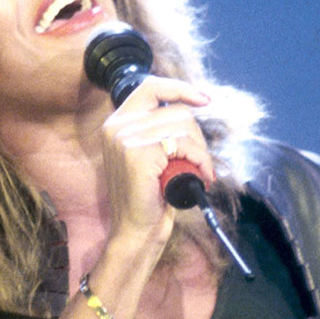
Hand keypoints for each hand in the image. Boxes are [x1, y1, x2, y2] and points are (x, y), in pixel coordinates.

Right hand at [98, 74, 213, 250]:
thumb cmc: (148, 196)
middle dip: (197, 135)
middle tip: (201, 160)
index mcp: (116, 124)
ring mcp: (125, 140)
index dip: (180, 89)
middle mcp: (116, 127)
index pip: (150, 87)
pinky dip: (199, 159)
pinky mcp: (139, 155)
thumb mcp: (149, 156)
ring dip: (200, 150)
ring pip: (182, 126)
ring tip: (201, 171)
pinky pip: (183, 144)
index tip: (203, 99)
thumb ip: (156, 130)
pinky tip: (200, 176)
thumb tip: (187, 108)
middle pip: (174, 110)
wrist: (135, 231)